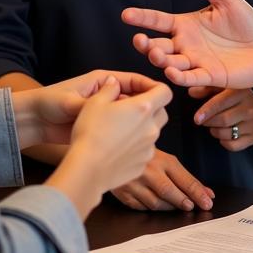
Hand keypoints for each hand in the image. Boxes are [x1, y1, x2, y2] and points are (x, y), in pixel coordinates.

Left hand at [11, 69, 161, 148]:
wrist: (34, 122)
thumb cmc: (50, 103)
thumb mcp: (71, 101)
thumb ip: (93, 100)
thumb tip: (115, 95)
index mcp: (103, 82)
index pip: (134, 80)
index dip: (149, 86)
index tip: (162, 96)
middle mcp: (108, 96)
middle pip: (138, 99)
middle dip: (148, 107)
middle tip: (155, 119)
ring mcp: (107, 114)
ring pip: (132, 117)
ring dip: (139, 125)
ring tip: (144, 136)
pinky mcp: (103, 129)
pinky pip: (122, 131)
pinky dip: (128, 137)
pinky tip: (131, 147)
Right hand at [52, 76, 170, 218]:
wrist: (86, 170)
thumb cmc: (90, 134)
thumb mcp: (95, 102)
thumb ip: (109, 88)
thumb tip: (114, 82)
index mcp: (143, 107)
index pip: (165, 91)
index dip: (156, 88)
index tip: (143, 90)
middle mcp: (151, 127)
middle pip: (162, 112)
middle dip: (151, 108)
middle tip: (131, 109)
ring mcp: (149, 148)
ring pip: (154, 132)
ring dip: (144, 127)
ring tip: (122, 129)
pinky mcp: (142, 164)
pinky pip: (145, 150)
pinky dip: (137, 146)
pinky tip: (118, 147)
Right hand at [110, 149, 215, 211]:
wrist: (113, 145)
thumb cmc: (144, 153)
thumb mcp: (164, 158)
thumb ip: (183, 176)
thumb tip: (206, 192)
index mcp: (162, 159)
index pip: (184, 179)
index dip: (198, 192)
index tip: (208, 201)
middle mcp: (148, 171)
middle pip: (169, 192)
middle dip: (183, 201)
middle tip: (193, 207)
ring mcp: (134, 183)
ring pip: (155, 203)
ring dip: (169, 208)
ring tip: (178, 208)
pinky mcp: (123, 193)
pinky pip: (141, 207)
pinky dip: (151, 209)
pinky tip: (159, 207)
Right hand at [122, 0, 252, 89]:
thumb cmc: (245, 22)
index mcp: (186, 25)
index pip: (158, 21)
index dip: (142, 17)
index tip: (126, 15)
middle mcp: (186, 45)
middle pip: (159, 45)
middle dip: (146, 45)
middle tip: (139, 40)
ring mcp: (196, 62)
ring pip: (171, 63)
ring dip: (162, 61)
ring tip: (156, 54)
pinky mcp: (209, 76)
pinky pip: (191, 78)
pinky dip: (181, 77)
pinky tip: (173, 73)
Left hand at [190, 86, 252, 150]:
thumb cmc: (236, 95)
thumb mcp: (223, 86)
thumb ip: (207, 88)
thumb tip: (191, 92)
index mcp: (242, 91)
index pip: (221, 103)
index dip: (207, 111)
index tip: (197, 118)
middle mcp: (251, 107)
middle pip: (224, 120)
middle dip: (209, 122)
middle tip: (203, 121)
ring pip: (228, 134)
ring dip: (215, 131)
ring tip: (213, 126)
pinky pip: (233, 146)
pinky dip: (224, 142)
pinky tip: (223, 134)